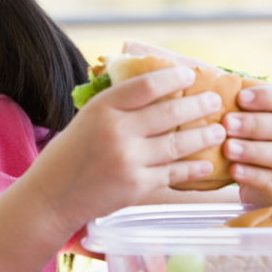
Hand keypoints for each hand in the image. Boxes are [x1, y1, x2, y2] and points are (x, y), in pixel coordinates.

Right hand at [30, 66, 226, 232]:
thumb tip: (159, 91)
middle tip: (215, 101)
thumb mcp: (86, 119)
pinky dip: (193, 168)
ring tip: (219, 130)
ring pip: (178, 143)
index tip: (191, 74)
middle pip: (170, 112)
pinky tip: (206, 164)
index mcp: (102, 108)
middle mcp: (117, 131)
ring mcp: (129, 160)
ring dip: (204, 136)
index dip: (174, 78)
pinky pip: (174, 173)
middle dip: (199, 105)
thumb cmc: (69, 155)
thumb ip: (118, 107)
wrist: (51, 196)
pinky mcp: (137, 186)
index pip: (147, 85)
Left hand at [222, 85, 271, 205]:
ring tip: (227, 148)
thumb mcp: (253, 122)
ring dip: (251, 150)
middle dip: (252, 124)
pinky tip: (234, 170)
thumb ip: (240, 107)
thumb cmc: (256, 142)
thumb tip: (209, 89)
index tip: (240, 97)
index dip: (265, 96)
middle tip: (227, 123)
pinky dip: (252, 175)